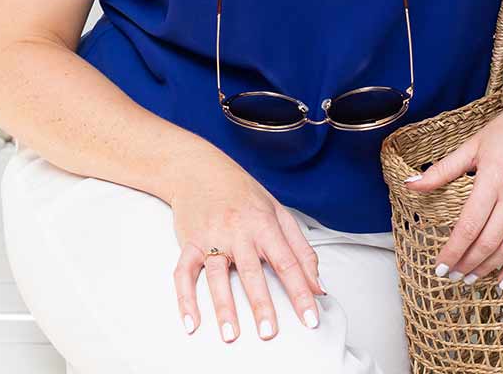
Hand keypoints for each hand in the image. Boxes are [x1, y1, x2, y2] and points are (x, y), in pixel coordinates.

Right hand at [171, 155, 326, 342]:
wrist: (199, 169)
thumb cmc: (242, 192)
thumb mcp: (278, 212)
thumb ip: (300, 249)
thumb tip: (318, 285)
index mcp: (264, 223)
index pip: (287, 262)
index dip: (301, 291)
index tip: (310, 317)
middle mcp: (238, 230)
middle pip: (251, 271)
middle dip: (261, 303)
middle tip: (269, 331)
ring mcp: (212, 236)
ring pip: (217, 275)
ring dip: (224, 306)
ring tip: (231, 334)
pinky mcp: (189, 242)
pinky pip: (185, 272)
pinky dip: (185, 298)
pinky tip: (192, 321)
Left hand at [403, 76, 502, 289]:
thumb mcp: (472, 145)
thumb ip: (441, 170)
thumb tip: (410, 184)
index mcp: (492, 178)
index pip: (469, 225)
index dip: (453, 250)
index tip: (440, 267)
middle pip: (488, 241)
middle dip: (467, 264)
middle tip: (452, 277)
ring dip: (488, 268)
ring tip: (471, 279)